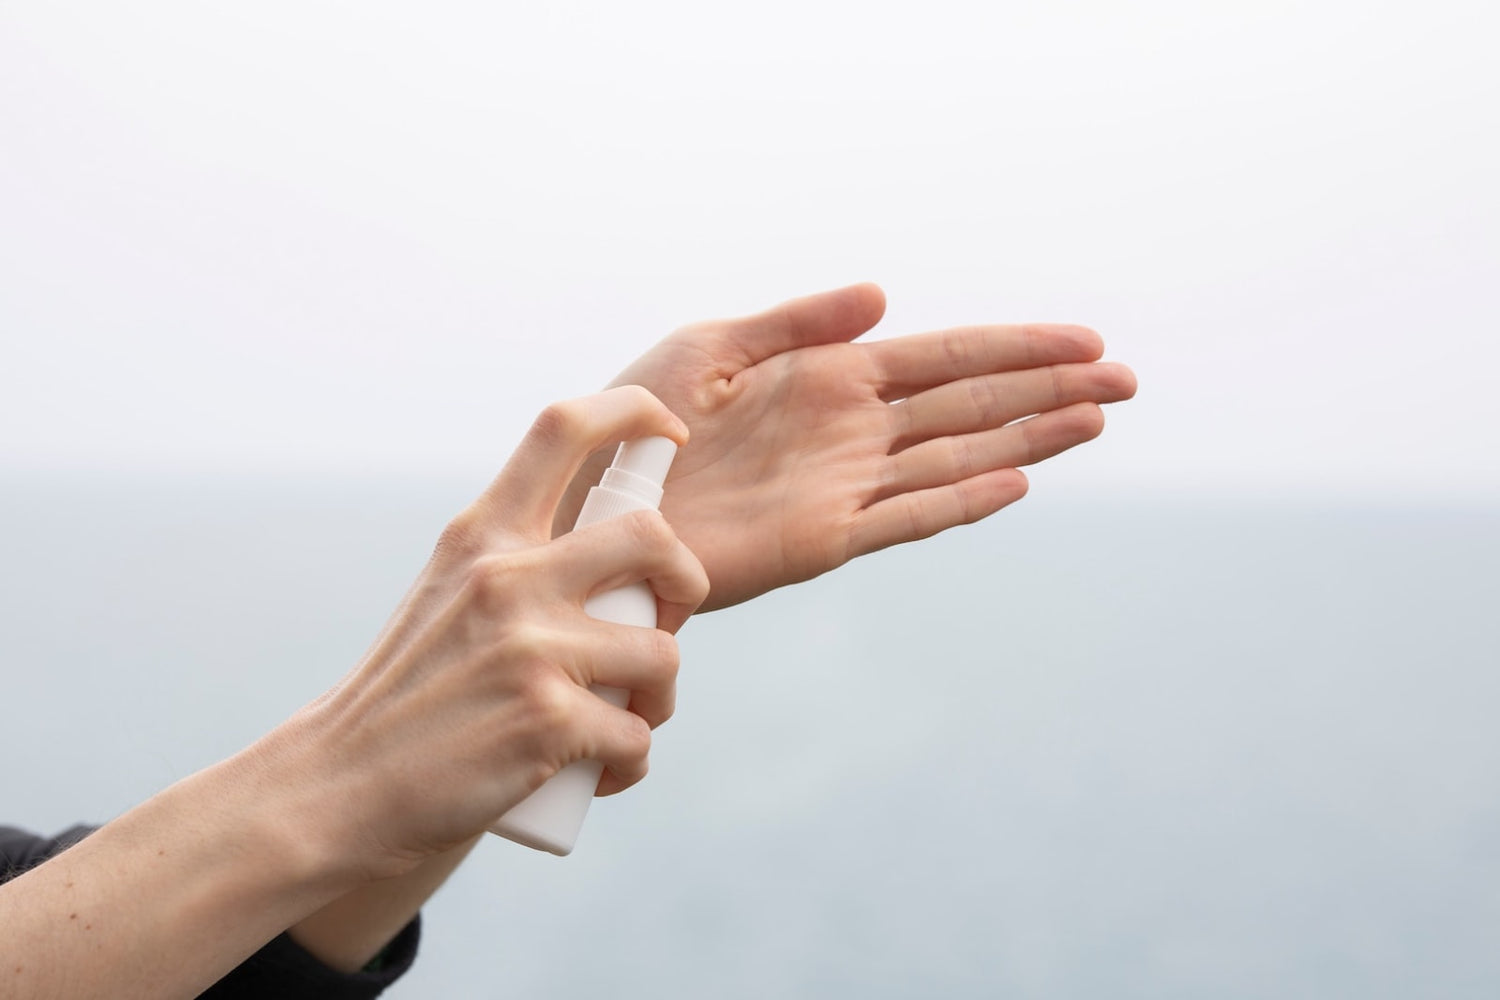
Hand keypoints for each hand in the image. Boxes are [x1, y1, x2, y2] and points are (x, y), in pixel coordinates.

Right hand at [292, 386, 709, 876]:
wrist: (339, 789)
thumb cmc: (412, 697)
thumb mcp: (450, 595)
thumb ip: (517, 562)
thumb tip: (618, 548)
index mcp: (482, 536)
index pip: (563, 427)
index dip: (633, 410)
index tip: (669, 430)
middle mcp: (507, 577)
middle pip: (654, 538)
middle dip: (686, 583)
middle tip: (666, 624)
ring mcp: (530, 648)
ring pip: (662, 656)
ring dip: (660, 699)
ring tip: (625, 719)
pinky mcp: (548, 721)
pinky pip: (637, 737)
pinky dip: (630, 763)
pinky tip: (602, 772)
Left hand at [559, 284, 1136, 609]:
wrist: (590, 501)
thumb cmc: (635, 419)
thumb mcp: (713, 344)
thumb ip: (801, 319)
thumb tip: (884, 296)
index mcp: (829, 376)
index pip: (945, 357)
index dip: (1015, 347)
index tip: (1084, 340)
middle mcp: (853, 431)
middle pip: (972, 406)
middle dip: (1048, 391)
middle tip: (1126, 379)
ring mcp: (846, 486)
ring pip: (959, 457)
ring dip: (1028, 440)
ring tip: (1097, 419)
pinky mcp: (824, 538)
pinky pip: (909, 516)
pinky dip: (963, 499)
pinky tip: (1017, 480)